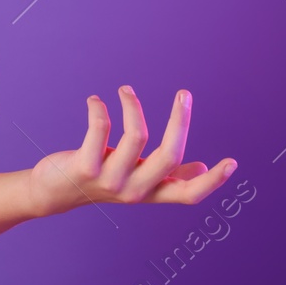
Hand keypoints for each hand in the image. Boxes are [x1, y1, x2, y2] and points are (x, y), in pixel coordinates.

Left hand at [24, 86, 235, 218]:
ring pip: (137, 137)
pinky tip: (95, 100)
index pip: (188, 194)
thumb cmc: (100, 180)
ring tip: (124, 89)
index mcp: (151, 192)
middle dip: (180, 121)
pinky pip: (101, 129)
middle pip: (170, 156)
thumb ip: (166, 176)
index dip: (212, 182)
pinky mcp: (85, 166)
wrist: (53, 193)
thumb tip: (200, 167)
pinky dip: (100, 109)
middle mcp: (135, 189)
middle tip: (184, 94)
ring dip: (133, 106)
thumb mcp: (135, 180)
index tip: (232, 162)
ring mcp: (110, 180)